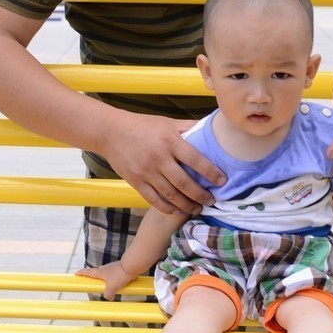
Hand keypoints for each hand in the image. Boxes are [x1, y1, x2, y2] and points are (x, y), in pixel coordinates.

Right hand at [77, 260, 138, 299]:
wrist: (132, 266)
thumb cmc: (120, 275)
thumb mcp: (111, 287)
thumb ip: (108, 294)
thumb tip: (108, 298)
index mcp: (100, 272)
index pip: (89, 272)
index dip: (82, 273)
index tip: (76, 273)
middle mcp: (106, 269)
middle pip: (98, 273)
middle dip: (96, 277)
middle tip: (94, 282)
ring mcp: (114, 268)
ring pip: (109, 275)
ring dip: (109, 280)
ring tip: (112, 287)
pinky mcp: (121, 269)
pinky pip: (118, 276)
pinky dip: (118, 280)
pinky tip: (123, 285)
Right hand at [100, 113, 226, 215]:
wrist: (110, 132)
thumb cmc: (142, 125)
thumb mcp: (166, 122)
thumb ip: (188, 128)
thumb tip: (210, 130)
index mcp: (169, 141)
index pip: (195, 159)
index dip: (211, 173)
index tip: (222, 181)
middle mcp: (159, 158)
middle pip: (184, 183)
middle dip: (201, 195)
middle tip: (212, 201)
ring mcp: (146, 172)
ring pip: (171, 195)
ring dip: (187, 205)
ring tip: (198, 208)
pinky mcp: (136, 182)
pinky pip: (155, 200)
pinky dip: (168, 208)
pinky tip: (178, 210)